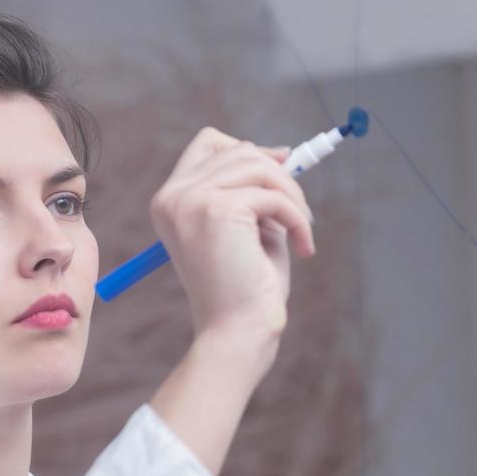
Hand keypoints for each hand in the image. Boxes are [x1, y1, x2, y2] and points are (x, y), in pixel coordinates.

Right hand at [149, 127, 316, 359]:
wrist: (237, 332)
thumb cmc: (246, 289)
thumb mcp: (248, 228)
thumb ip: (256, 189)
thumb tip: (281, 152)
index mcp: (171, 200)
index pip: (209, 143)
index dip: (249, 149)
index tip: (283, 167)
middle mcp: (173, 197)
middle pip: (239, 150)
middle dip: (280, 177)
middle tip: (301, 214)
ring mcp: (190, 201)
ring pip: (259, 166)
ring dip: (293, 197)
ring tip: (304, 230)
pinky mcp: (216, 209)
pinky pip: (273, 196)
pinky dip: (298, 219)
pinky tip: (305, 248)